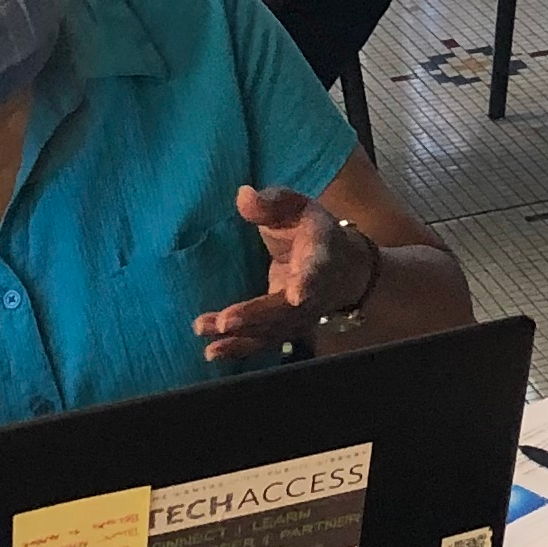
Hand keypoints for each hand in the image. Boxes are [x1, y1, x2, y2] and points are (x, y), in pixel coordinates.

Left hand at [193, 185, 380, 358]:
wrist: (341, 265)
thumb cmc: (310, 230)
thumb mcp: (296, 207)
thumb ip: (271, 202)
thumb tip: (243, 196)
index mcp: (320, 254)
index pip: (317, 269)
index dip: (308, 282)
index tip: (297, 295)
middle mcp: (313, 291)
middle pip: (287, 309)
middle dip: (256, 315)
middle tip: (226, 320)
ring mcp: (300, 316)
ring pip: (272, 330)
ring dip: (240, 334)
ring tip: (206, 330)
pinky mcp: (285, 328)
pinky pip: (263, 341)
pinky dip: (238, 348)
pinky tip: (212, 351)